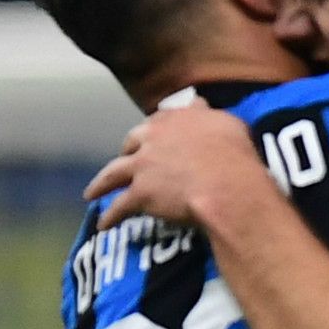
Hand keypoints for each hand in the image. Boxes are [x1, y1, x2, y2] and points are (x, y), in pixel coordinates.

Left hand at [84, 99, 272, 227]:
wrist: (227, 186)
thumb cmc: (236, 155)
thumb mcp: (228, 123)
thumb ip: (208, 114)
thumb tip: (199, 104)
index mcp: (175, 120)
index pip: (157, 121)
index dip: (154, 130)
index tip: (152, 136)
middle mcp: (153, 139)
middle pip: (131, 143)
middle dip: (126, 151)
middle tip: (126, 160)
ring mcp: (143, 167)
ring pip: (113, 174)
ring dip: (101, 184)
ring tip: (93, 192)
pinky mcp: (140, 194)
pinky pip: (119, 207)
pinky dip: (110, 217)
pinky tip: (104, 225)